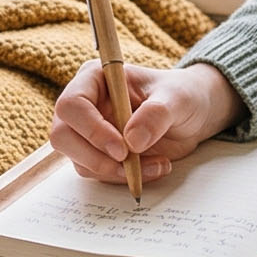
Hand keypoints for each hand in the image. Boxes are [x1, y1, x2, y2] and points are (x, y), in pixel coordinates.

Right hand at [51, 60, 245, 185]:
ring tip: (157, 164)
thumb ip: (157, 114)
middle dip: (94, 158)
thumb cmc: (182, 95)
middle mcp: (85, 104)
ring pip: (79, 160)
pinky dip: (124, 177)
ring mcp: (89, 131)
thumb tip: (132, 140)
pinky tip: (155, 167)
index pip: (73, 104)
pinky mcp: (99, 153)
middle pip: (62, 136)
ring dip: (115, 171)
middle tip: (128, 165)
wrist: (193, 114)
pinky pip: (98, 173)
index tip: (122, 149)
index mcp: (96, 78)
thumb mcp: (178, 98)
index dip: (91, 129)